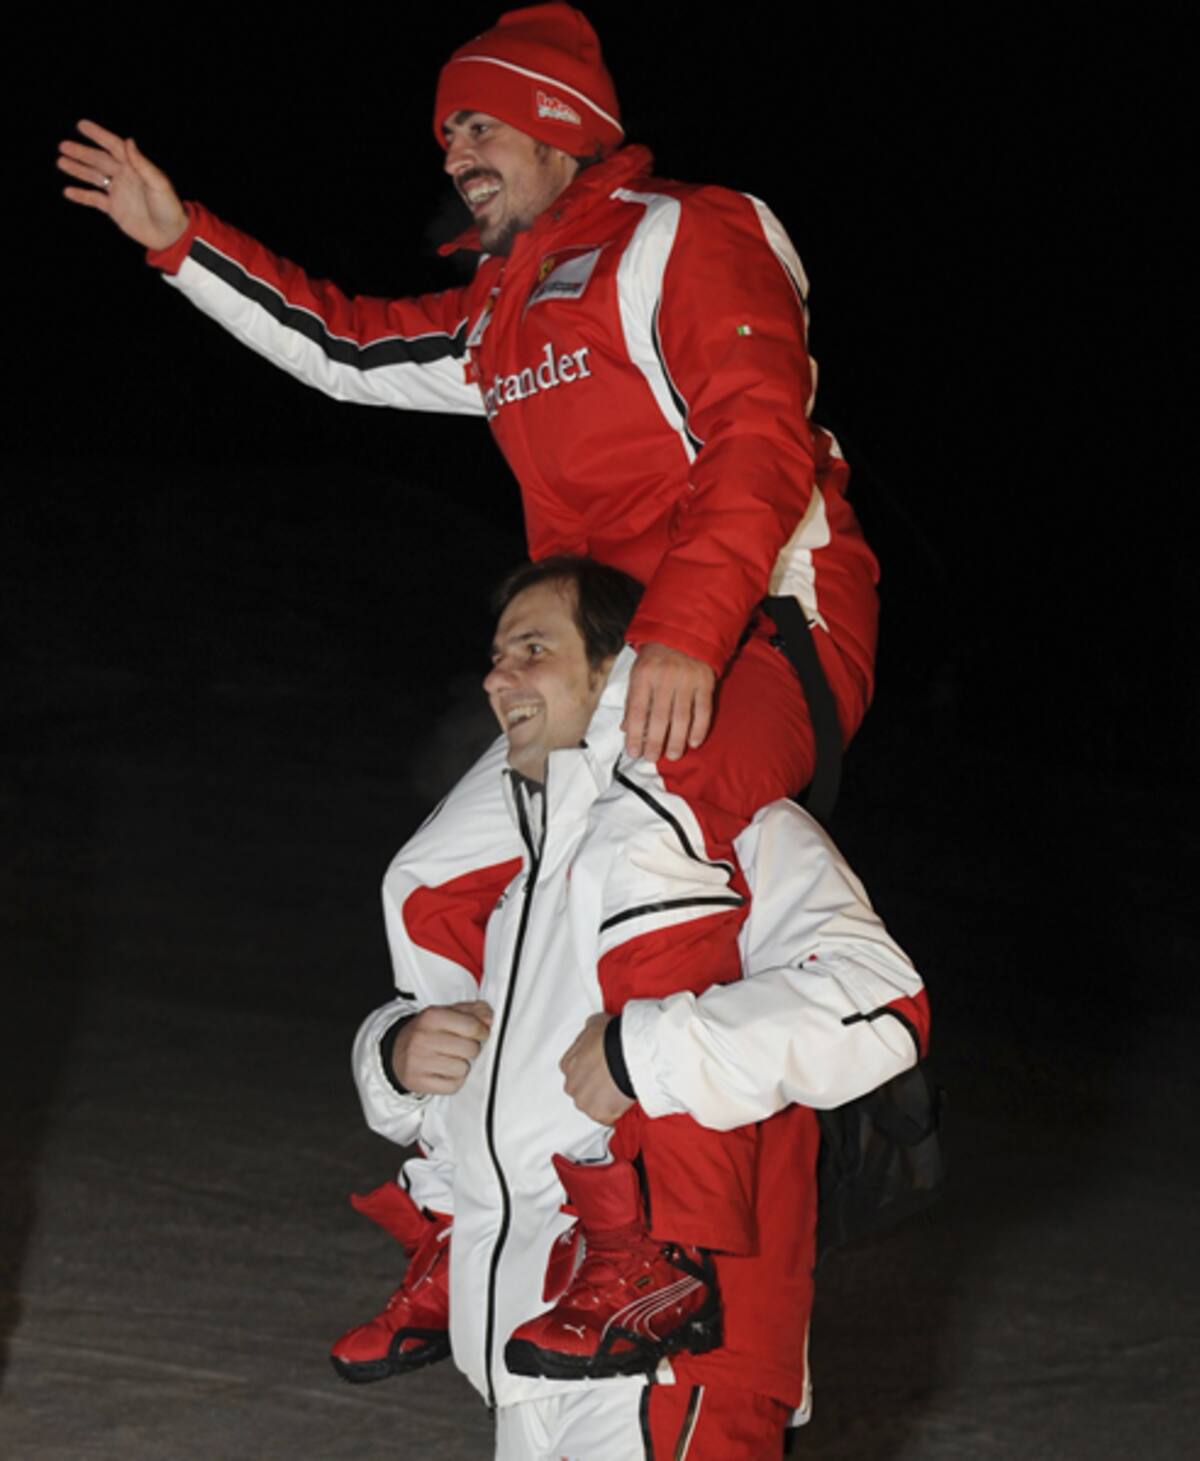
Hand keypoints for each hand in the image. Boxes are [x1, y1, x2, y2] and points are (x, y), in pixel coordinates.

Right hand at [57, 119, 188, 250]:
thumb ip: (142, 163)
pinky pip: (94, 199)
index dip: (98, 135)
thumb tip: (128, 141)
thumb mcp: (158, 184)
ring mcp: (118, 192)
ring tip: (61, 162)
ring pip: (94, 177)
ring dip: (78, 170)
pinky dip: (81, 195)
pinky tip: (68, 191)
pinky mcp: (115, 209)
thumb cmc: (169, 207)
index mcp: (135, 167)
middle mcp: (124, 176)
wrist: (170, 235)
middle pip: (99, 160)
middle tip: (63, 146)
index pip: (114, 146)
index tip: (82, 125)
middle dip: (81, 153)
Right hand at [392, 1001, 492, 1094]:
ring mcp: (419, 1062)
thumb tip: (489, 1019)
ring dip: (462, 1066)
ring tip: (451, 1060)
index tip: (481, 1033)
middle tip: (463, 1047)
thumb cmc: (429, 1031)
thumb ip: (472, 1011)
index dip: (483, 1031)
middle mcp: (423, 1038)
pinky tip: (444, 1072)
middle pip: (470, 1049)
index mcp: (432, 1016)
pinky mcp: (418, 1082)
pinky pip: (453, 1086)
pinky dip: (453, 1081)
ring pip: (463, 1069)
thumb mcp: (447, 1013)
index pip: (472, 1026)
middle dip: (472, 1049)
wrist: (396, 1052)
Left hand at [560, 1013, 634, 1124]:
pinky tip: (624, 1099)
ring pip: (593, 1105)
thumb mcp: (594, 1023)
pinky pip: (607, 1117)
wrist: (626, 1054)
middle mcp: (571, 1085)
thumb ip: (588, 1035)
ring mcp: (584, 1102)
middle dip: (595, 1087)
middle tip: (612, 1079)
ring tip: (620, 1089)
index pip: (574, 1072)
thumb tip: (592, 1034)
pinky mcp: (599, 1115)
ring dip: (605, 1100)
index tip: (602, 1069)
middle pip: (582, 1090)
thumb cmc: (612, 1038)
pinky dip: (615, 1111)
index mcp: (567, 1065)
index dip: (590, 1070)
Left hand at [622, 643, 714, 761]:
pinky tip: (694, 742)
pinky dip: (699, 728)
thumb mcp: (637, 672)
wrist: (684, 631)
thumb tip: (625, 729)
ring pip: (682, 717)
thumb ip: (632, 700)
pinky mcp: (705, 681)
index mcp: (643, 675)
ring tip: (673, 755)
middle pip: (659, 717)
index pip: (637, 710)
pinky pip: (703, 710)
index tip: (633, 752)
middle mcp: (665, 677)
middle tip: (652, 758)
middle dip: (655, 742)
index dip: (635, 734)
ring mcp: (687, 679)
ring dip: (677, 740)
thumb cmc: (656, 657)